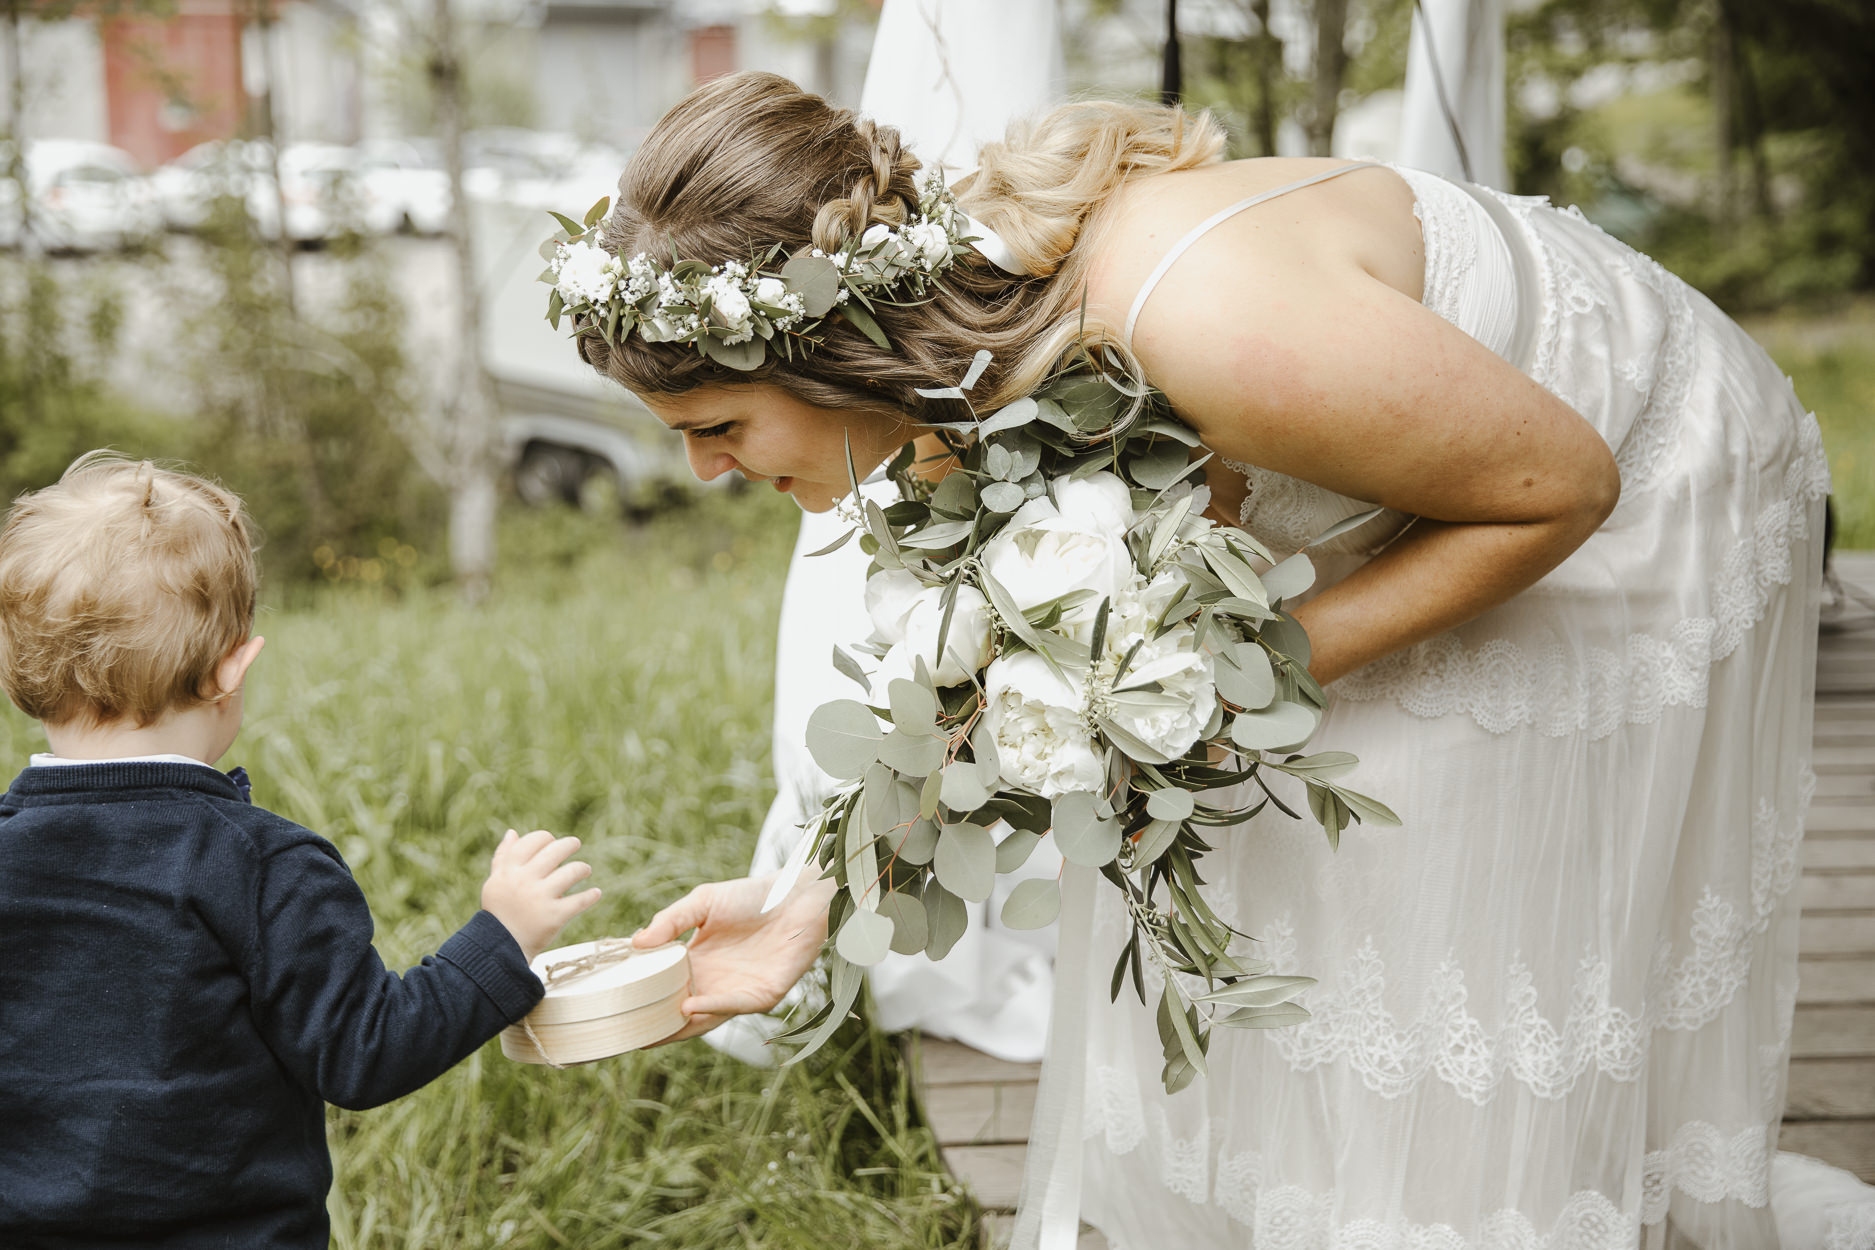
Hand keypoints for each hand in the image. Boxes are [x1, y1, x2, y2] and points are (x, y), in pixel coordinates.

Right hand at [481, 829, 601, 962]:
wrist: (501, 948)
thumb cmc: (499, 913)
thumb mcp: (495, 883)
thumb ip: (502, 858)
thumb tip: (513, 832)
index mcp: (509, 871)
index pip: (532, 842)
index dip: (545, 838)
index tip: (551, 841)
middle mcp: (524, 881)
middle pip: (555, 851)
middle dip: (569, 844)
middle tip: (575, 844)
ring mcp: (540, 898)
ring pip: (571, 872)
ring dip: (582, 868)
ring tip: (585, 870)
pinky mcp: (554, 916)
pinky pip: (580, 900)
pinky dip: (591, 896)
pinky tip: (596, 893)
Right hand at [632, 869, 834, 1042]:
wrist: (798, 894)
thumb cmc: (752, 896)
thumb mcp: (702, 903)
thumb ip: (670, 921)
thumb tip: (635, 943)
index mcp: (697, 964)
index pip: (664, 990)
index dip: (641, 1002)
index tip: (611, 1010)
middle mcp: (714, 983)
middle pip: (678, 1014)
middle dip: (653, 1027)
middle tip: (620, 1035)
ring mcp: (737, 992)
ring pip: (703, 1020)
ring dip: (677, 1027)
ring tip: (648, 1031)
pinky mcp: (762, 995)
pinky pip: (732, 1006)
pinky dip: (710, 1008)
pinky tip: (687, 1006)